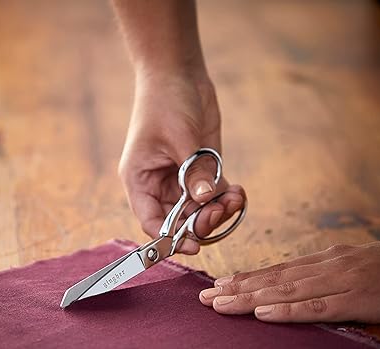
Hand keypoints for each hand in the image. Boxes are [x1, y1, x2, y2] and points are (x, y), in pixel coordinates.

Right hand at [118, 72, 245, 253]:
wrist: (178, 73)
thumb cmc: (165, 102)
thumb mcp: (179, 137)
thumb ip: (194, 171)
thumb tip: (207, 200)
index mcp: (140, 181)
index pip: (151, 221)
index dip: (170, 238)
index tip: (194, 245)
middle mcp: (159, 185)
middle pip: (179, 220)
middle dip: (202, 221)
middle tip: (220, 210)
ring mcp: (182, 179)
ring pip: (200, 210)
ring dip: (219, 211)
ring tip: (235, 198)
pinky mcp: (201, 169)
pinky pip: (214, 195)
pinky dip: (228, 199)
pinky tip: (239, 192)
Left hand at [199, 234, 379, 322]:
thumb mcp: (363, 262)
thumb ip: (333, 270)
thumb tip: (305, 278)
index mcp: (330, 258)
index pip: (280, 269)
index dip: (247, 277)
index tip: (219, 284)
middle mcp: (329, 266)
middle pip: (274, 279)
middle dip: (236, 288)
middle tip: (202, 297)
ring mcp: (343, 282)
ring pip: (286, 291)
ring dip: (249, 298)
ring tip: (218, 304)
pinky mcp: (359, 300)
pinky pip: (316, 307)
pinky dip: (286, 310)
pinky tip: (262, 313)